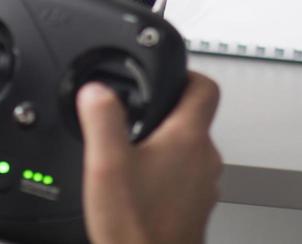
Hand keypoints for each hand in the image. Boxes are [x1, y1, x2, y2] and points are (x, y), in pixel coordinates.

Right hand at [77, 73, 222, 243]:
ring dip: (166, 147)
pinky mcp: (196, 208)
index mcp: (188, 139)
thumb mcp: (106, 164)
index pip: (205, 87)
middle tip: (138, 118)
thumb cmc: (135, 227)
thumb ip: (102, 119)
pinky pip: (186, 178)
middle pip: (195, 119)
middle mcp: (205, 160)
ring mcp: (204, 186)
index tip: (167, 74)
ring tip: (134, 155)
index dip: (186, 74)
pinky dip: (167, 175)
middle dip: (166, 115)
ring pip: (190, 151)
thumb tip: (96, 91)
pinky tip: (140, 188)